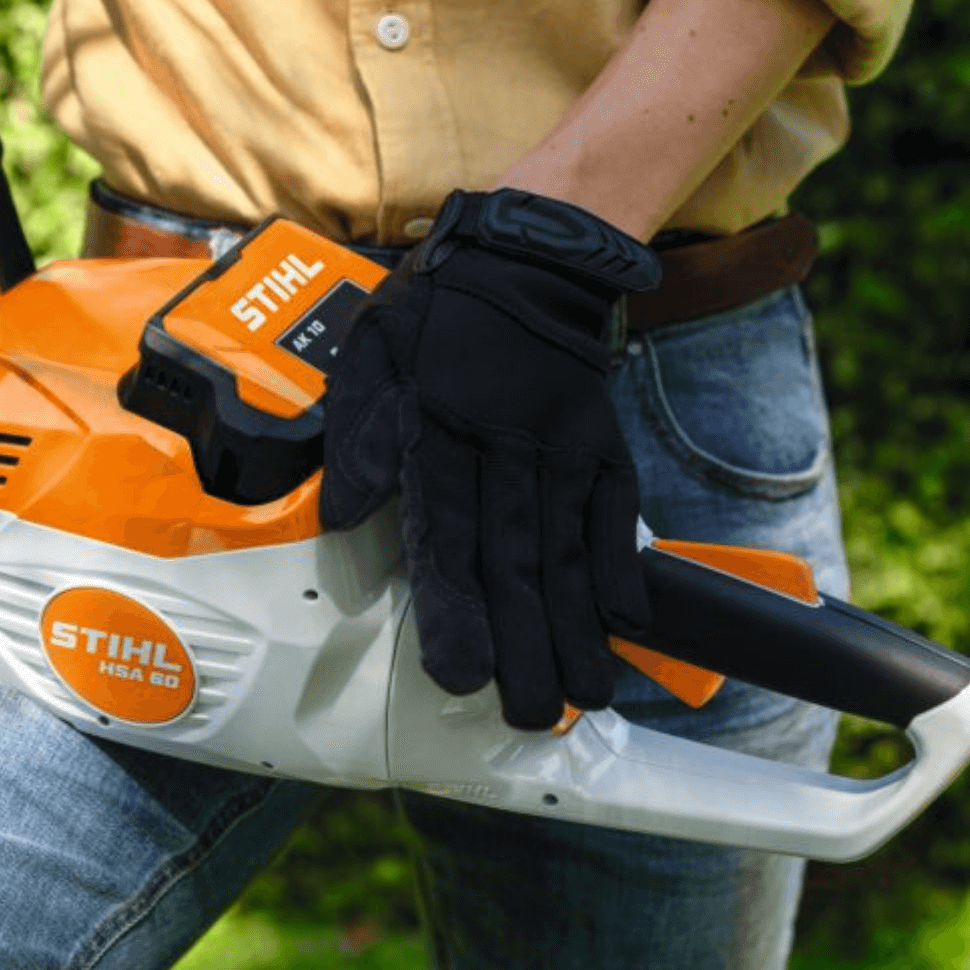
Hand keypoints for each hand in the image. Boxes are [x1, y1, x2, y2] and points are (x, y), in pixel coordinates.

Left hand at [321, 188, 661, 729]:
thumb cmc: (436, 317)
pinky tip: (630, 622)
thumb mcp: (372, 356)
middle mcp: (502, 443)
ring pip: (569, 547)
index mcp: (434, 427)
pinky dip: (624, 565)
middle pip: (514, 557)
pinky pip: (617, 511)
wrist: (528, 254)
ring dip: (579, 626)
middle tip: (533, 715)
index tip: (461, 673)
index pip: (444, 531)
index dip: (454, 606)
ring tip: (586, 694)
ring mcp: (560, 445)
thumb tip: (339, 515)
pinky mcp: (603, 442)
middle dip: (525, 643)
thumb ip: (356, 436)